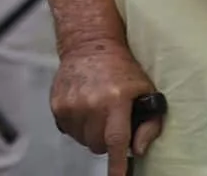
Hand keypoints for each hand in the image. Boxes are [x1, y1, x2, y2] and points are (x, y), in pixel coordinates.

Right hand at [52, 39, 163, 171]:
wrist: (90, 43)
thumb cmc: (122, 67)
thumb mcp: (145, 89)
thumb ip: (149, 122)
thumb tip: (139, 150)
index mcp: (117, 99)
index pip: (116, 140)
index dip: (118, 165)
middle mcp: (92, 103)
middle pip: (99, 146)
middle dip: (107, 139)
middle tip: (111, 118)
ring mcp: (72, 105)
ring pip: (83, 141)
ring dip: (91, 132)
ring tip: (97, 108)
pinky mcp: (57, 106)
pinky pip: (69, 131)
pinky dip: (78, 125)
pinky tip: (84, 106)